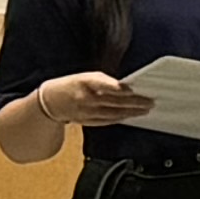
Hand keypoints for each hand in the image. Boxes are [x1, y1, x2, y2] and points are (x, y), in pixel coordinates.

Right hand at [19, 69, 140, 128]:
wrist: (50, 102)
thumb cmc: (72, 85)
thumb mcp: (86, 77)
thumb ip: (105, 82)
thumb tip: (126, 88)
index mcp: (84, 83)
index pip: (103, 85)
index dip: (118, 88)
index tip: (133, 89)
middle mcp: (85, 99)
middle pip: (113, 102)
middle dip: (134, 102)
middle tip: (150, 101)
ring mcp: (86, 112)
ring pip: (113, 113)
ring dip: (131, 112)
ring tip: (146, 109)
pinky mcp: (88, 121)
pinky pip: (108, 120)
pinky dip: (122, 118)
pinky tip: (132, 115)